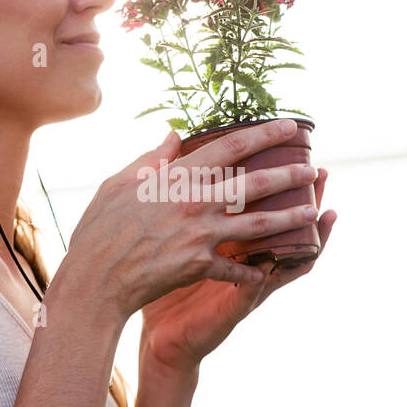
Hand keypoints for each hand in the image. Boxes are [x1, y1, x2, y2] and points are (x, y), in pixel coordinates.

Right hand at [57, 119, 317, 321]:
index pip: (231, 146)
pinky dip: (251, 270)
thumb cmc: (99, 229)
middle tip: (312, 169)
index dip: (264, 133)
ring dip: (289, 218)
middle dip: (288, 174)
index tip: (289, 127)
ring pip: (258, 225)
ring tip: (310, 212)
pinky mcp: (199, 267)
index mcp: (177, 177)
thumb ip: (152, 159)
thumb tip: (175, 136)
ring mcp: (200, 236)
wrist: (94, 279)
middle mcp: (195, 203)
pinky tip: (266, 269)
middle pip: (254, 184)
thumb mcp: (119, 183)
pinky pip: (235, 268)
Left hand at [139, 165, 335, 372]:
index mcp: (240, 240)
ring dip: (306, 240)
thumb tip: (177, 150)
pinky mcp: (232, 309)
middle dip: (308, 199)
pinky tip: (268, 268)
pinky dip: (259, 282)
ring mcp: (248, 286)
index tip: (297, 150)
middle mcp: (253, 261)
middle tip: (322, 174)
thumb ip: (187, 204)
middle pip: (288, 227)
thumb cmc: (171, 283)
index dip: (282, 179)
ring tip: (322, 216)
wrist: (164, 334)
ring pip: (286, 262)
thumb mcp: (182, 241)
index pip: (267, 204)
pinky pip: (249, 294)